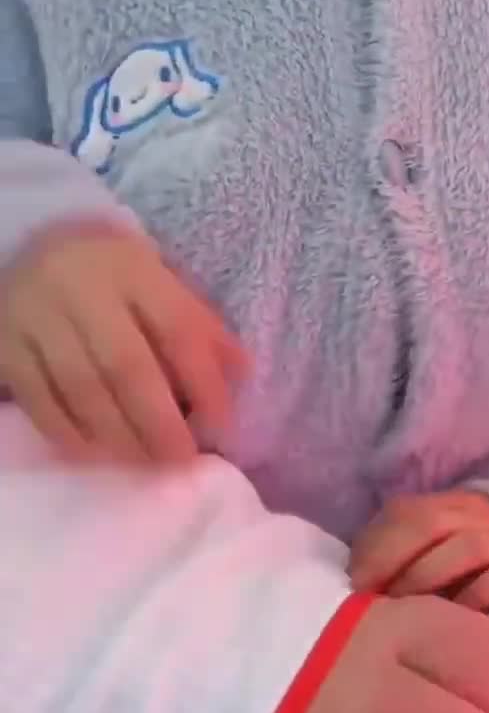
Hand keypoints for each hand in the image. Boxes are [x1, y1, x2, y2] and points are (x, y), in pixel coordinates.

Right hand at [0, 227, 244, 462]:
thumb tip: (241, 371)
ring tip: (145, 462)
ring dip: (120, 436)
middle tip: (181, 459)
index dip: (205, 382)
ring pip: (82, 389)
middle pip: (126, 365)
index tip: (222, 425)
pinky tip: (99, 454)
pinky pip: (41, 402)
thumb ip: (195, 323)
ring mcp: (35, 317)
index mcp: (131, 268)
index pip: (177, 327)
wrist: (23, 251)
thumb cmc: (107, 278)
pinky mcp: (5, 347)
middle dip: (159, 422)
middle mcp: (80, 287)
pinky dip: (73, 435)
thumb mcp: (154, 281)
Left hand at [349, 490, 488, 616]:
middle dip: (397, 561)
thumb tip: (357, 583)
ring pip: (467, 548)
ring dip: (429, 579)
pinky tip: (453, 618)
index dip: (377, 547)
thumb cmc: (463, 573)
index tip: (356, 584)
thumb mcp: (426, 554)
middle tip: (377, 600)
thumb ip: (394, 555)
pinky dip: (472, 600)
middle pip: (432, 523)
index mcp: (445, 504)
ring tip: (409, 611)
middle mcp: (478, 515)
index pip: (405, 512)